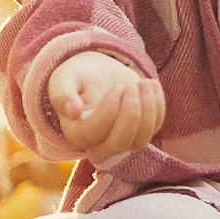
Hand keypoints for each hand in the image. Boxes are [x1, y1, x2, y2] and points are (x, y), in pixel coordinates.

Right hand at [48, 52, 163, 161]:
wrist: (97, 74)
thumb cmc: (78, 77)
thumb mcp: (63, 78)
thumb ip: (61, 93)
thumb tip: (72, 111)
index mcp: (76, 132)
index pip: (93, 132)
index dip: (108, 111)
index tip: (115, 87)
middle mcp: (99, 144)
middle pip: (119, 143)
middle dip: (130, 114)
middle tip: (131, 86)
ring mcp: (123, 141)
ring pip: (141, 139)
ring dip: (148, 109)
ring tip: (143, 82)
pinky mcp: (141, 131)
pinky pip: (155, 126)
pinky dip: (158, 105)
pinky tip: (149, 84)